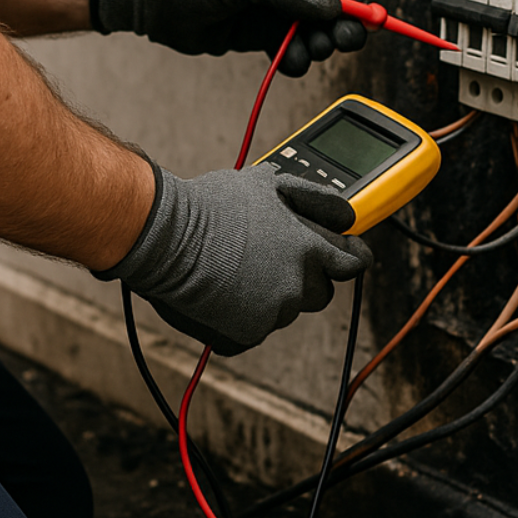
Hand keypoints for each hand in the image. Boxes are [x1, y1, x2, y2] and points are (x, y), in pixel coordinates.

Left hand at [91, 0, 368, 76]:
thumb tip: (332, 6)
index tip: (368, 17)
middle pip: (325, 1)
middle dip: (337, 24)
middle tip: (345, 44)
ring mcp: (269, 2)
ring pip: (308, 28)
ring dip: (314, 45)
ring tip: (309, 56)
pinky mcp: (257, 30)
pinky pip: (288, 46)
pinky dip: (293, 58)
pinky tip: (291, 65)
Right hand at [97, 164, 372, 354]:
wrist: (166, 238)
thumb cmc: (212, 206)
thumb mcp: (269, 183)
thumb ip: (313, 199)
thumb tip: (342, 212)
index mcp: (309, 249)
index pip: (352, 264)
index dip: (350, 260)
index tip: (347, 259)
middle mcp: (298, 284)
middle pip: (320, 293)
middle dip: (304, 280)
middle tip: (272, 263)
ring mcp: (273, 313)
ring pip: (284, 311)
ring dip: (269, 297)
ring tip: (236, 272)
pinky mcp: (247, 333)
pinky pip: (253, 330)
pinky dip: (240, 318)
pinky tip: (220, 294)